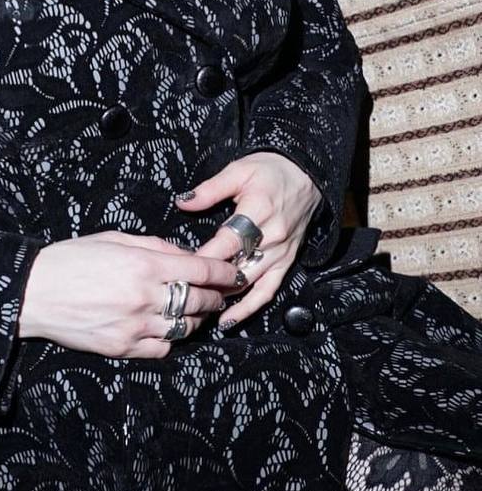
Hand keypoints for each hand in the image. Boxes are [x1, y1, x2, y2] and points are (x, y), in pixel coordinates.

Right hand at [17, 231, 243, 357]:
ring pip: (186, 327)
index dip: (224, 272)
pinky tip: (167, 327)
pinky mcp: (124, 348)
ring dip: (196, 318)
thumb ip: (154, 245)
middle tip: (219, 292)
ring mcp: (136, 326)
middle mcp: (145, 297)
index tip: (235, 273)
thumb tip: (184, 254)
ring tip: (195, 310)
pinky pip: (163, 348)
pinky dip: (171, 338)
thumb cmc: (70, 259)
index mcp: (143, 264)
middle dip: (215, 295)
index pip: (200, 270)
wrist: (34, 292)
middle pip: (199, 300)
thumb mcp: (113, 238)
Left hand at [176, 152, 321, 327]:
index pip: (227, 242)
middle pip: (237, 268)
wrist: (307, 175)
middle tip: (184, 292)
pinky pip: (268, 291)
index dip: (205, 257)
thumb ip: (210, 189)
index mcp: (258, 212)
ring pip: (250, 283)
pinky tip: (230, 319)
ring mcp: (281, 253)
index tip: (183, 267)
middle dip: (211, 282)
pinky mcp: (286, 263)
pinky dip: (250, 307)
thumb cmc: (270, 171)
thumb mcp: (237, 171)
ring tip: (200, 307)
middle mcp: (272, 238)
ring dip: (225, 297)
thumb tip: (183, 202)